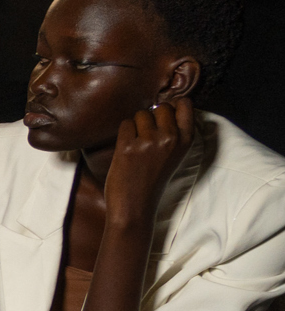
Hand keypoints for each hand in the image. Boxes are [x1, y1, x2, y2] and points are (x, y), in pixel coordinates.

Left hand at [102, 98, 194, 227]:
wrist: (135, 207)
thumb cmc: (152, 180)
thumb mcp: (174, 155)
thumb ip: (174, 132)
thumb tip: (161, 105)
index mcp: (186, 140)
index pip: (185, 104)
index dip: (172, 106)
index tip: (164, 118)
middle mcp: (171, 138)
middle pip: (161, 106)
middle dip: (152, 116)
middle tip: (147, 136)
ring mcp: (150, 141)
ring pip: (141, 113)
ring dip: (136, 126)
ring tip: (137, 145)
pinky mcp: (129, 146)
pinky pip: (125, 124)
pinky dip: (123, 134)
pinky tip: (127, 150)